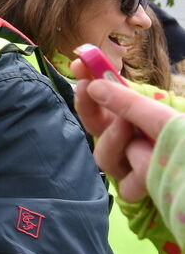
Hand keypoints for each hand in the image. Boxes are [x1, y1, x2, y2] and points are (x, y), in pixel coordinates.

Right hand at [72, 59, 177, 201]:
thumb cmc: (184, 142)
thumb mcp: (163, 118)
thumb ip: (130, 104)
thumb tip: (93, 86)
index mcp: (136, 118)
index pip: (105, 99)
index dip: (90, 81)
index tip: (79, 64)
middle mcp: (128, 139)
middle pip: (93, 125)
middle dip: (89, 108)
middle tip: (88, 89)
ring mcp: (130, 165)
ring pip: (105, 156)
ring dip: (122, 146)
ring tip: (148, 147)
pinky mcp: (135, 189)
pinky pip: (125, 184)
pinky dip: (141, 179)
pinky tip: (156, 178)